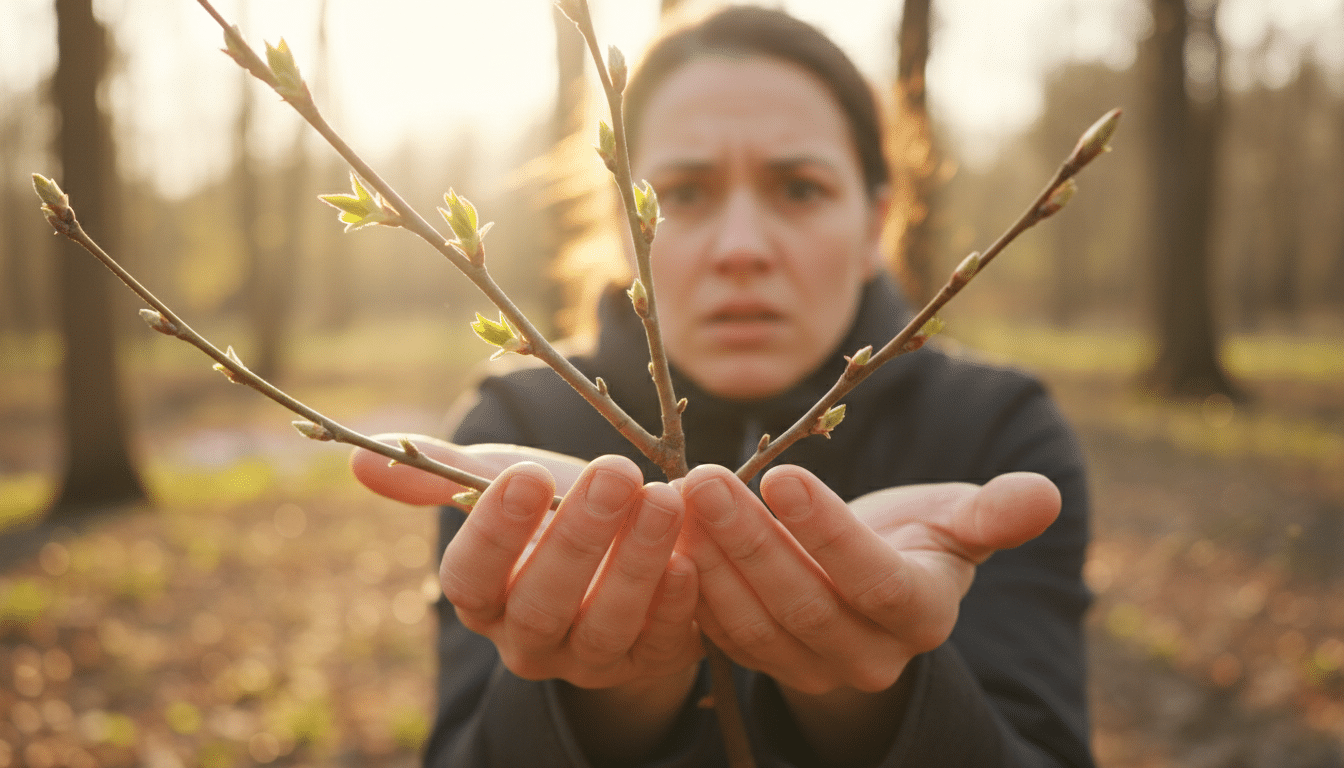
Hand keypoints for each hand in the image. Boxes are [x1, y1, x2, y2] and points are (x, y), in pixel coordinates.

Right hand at [352, 437, 703, 762]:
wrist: (624, 554)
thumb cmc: (553, 511)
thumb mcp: (502, 485)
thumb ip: (440, 475)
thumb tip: (364, 461)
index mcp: (482, 597)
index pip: (470, 579)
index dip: (494, 532)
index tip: (527, 474)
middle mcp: (528, 639)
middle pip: (542, 603)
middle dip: (579, 536)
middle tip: (614, 473)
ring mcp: (591, 658)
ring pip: (606, 624)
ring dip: (636, 560)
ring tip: (664, 498)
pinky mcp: (651, 660)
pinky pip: (661, 642)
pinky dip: (676, 603)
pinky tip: (688, 558)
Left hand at [677, 464, 1059, 762]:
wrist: (873, 583)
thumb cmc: (918, 537)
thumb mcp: (956, 519)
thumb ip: (993, 513)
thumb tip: (1043, 496)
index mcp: (923, 615)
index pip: (875, 582)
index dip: (829, 533)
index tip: (782, 474)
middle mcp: (871, 657)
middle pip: (804, 604)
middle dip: (751, 539)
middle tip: (706, 478)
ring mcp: (813, 669)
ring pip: (755, 623)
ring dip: (714, 559)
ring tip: (681, 495)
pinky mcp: (766, 665)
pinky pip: (723, 635)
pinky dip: (693, 586)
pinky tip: (670, 533)